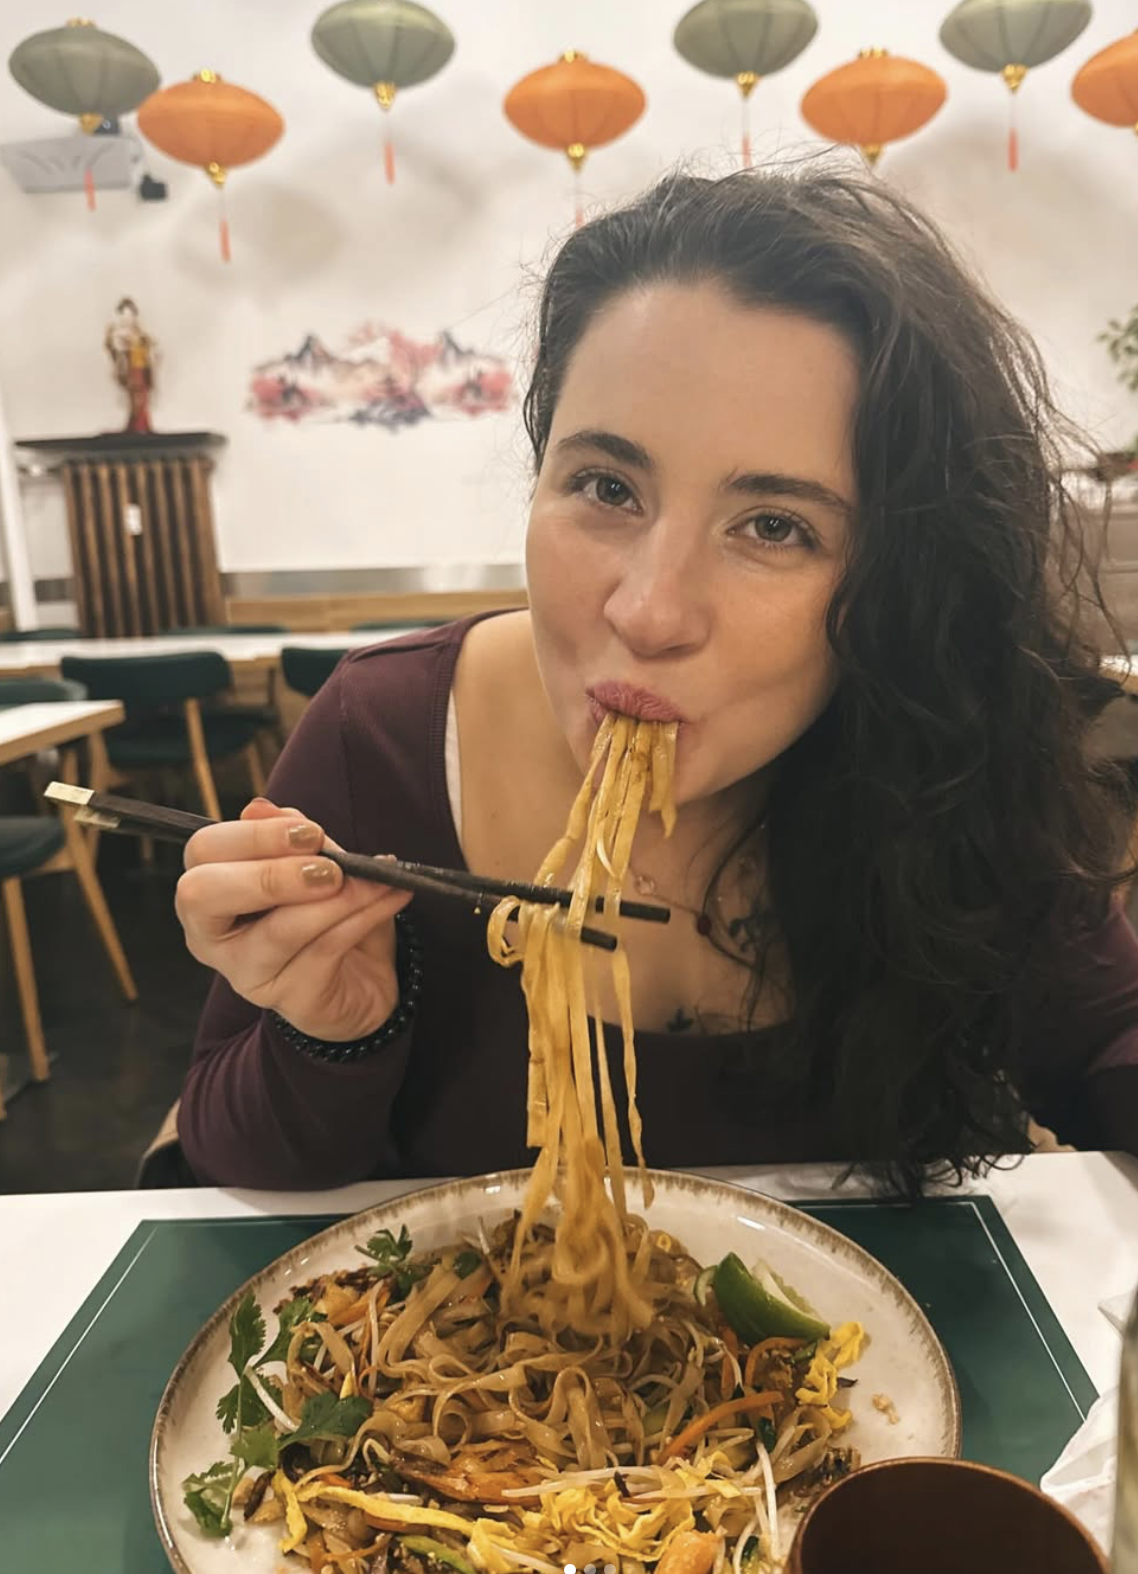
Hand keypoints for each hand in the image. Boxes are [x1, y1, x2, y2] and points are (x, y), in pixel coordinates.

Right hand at [175, 798, 410, 1041]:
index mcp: (210, 892)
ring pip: (279, 930)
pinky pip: (325, 950)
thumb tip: (259, 807)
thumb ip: (290, 838)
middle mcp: (212, 936)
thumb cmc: (329, 913)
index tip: (309, 832)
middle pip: (205, 894)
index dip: (252, 836)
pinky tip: (392, 897)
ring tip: (377, 880)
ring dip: (338, 899)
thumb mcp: (316, 864)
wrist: (366, 979)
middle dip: (270, 874)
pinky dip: (365, 916)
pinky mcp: (291, 1000)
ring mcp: (247, 974)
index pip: (202, 852)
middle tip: (330, 868)